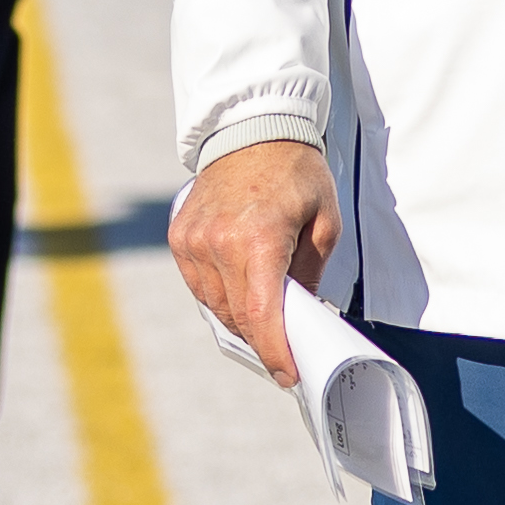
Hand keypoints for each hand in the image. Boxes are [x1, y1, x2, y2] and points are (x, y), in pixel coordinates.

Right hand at [169, 140, 341, 388]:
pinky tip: (243, 296)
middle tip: (286, 355)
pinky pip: (200, 286)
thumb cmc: (296, 173)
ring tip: (268, 324)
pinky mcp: (179, 238)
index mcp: (258, 240)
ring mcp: (192, 242)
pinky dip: (222, 298)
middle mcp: (217, 244)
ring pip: (216, 306)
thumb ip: (310, 274)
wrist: (251, 130)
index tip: (289, 374)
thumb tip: (301, 316)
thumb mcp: (324, 222)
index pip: (262, 314)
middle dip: (264, 341)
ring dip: (242, 321)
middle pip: (238, 316)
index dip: (275, 351)